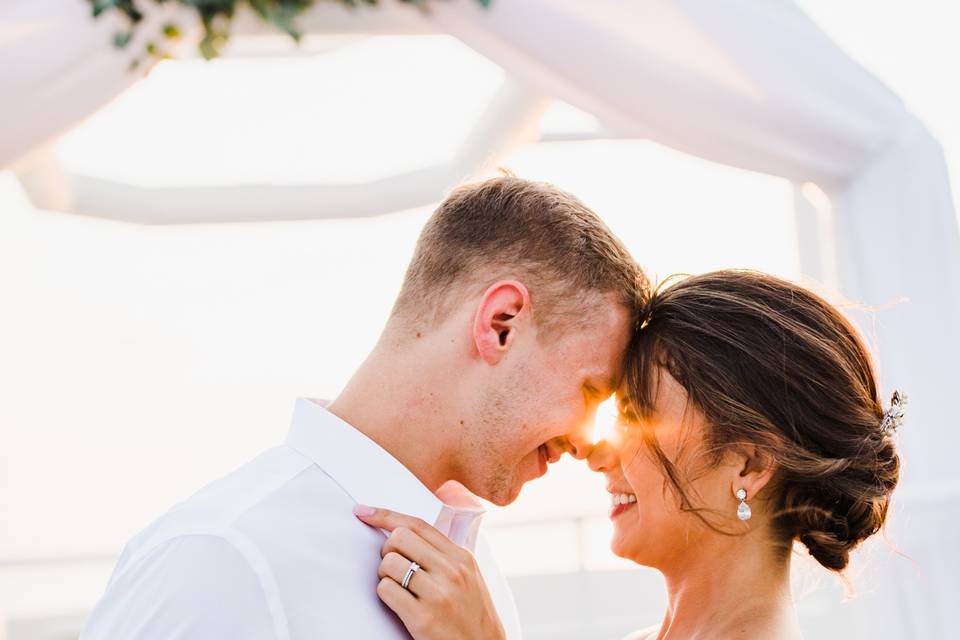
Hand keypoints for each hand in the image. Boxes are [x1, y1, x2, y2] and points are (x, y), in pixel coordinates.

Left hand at [354, 505, 505, 639]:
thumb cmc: (470, 613)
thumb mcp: (468, 575)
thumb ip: (444, 553)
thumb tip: (407, 531)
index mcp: (461, 557)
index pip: (418, 525)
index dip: (386, 515)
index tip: (364, 512)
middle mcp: (451, 571)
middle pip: (399, 538)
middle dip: (387, 550)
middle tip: (393, 566)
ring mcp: (438, 593)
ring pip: (389, 563)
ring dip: (385, 574)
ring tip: (398, 586)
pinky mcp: (423, 617)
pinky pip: (386, 589)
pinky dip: (385, 593)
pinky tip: (398, 602)